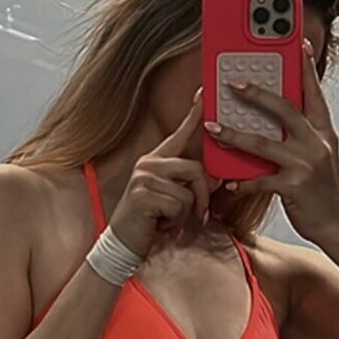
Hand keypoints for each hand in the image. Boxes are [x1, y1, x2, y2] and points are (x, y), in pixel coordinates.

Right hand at [108, 90, 220, 257]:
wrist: (123, 245)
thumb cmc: (149, 223)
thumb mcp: (172, 200)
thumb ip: (189, 186)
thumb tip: (216, 180)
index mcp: (155, 161)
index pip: (178, 134)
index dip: (193, 115)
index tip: (204, 93)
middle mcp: (148, 164)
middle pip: (195, 169)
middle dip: (202, 197)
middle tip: (198, 217)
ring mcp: (143, 177)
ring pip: (188, 191)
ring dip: (186, 214)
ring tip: (170, 222)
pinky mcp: (143, 194)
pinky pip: (178, 205)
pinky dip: (176, 222)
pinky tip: (161, 227)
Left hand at [204, 38, 338, 244]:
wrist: (337, 223)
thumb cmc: (322, 190)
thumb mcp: (318, 156)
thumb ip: (300, 136)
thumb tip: (271, 121)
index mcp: (322, 132)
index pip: (314, 93)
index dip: (305, 68)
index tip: (296, 44)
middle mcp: (316, 143)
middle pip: (284, 109)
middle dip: (256, 93)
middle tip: (233, 83)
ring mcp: (305, 164)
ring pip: (263, 143)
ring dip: (233, 135)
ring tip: (212, 128)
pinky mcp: (294, 186)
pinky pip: (260, 180)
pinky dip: (242, 181)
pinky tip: (228, 182)